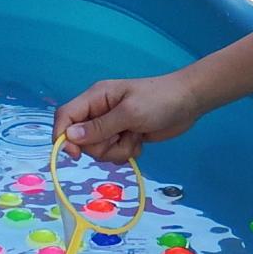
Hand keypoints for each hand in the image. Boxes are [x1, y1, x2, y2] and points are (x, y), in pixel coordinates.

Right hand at [52, 73, 201, 161]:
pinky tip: (140, 140)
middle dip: (101, 146)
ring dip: (117, 150)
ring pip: (99, 150)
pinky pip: (114, 153)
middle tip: (121, 137)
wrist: (189, 102)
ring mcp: (112, 125)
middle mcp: (99, 112)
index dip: (63, 136)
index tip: (75, 155)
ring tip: (135, 137)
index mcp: (95, 98)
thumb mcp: (129, 113)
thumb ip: (100, 127)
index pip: (65, 116)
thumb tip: (70, 137)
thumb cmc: (159, 100)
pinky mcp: (124, 136)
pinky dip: (127, 151)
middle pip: (81, 139)